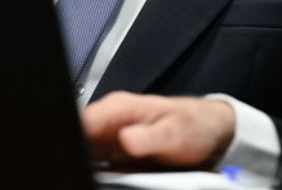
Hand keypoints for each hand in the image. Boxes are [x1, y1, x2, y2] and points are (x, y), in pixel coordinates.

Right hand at [81, 93, 235, 169]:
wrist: (205, 130)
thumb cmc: (193, 126)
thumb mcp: (175, 134)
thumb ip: (150, 138)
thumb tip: (126, 139)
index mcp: (119, 108)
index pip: (82, 121)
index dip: (76, 139)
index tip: (78, 156)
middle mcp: (109, 119)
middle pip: (78, 136)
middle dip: (78, 152)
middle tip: (93, 169)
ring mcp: (108, 135)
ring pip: (82, 149)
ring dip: (85, 162)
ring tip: (111, 171)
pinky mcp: (110, 150)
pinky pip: (92, 160)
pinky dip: (94, 168)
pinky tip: (106, 174)